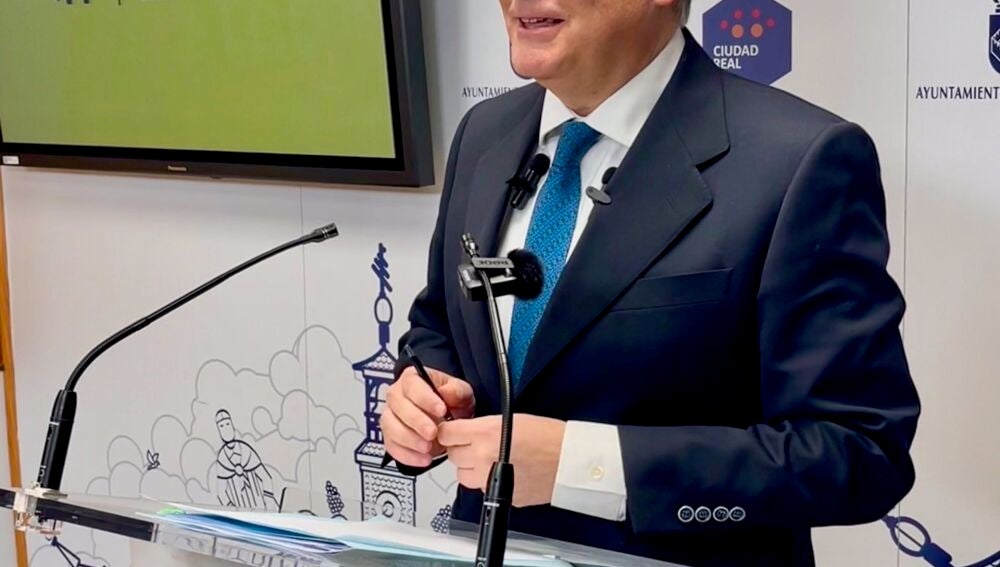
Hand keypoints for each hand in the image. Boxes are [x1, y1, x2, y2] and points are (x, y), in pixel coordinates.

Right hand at [380, 366, 474, 467]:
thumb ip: (456, 391)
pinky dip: (406, 455)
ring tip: (428, 447)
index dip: (425, 398)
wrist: (449, 420)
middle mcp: (397, 395)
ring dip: (409, 439)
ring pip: (390, 426)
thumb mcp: (462, 393)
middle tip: (433, 432)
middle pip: (398, 405)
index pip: (412, 384)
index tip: (441, 410)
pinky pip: (391, 446)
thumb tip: (446, 392)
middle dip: (416, 421)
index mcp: (412, 379)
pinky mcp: (390, 436)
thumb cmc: (451, 402)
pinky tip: (423, 459)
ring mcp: (391, 416)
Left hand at [438, 414, 565, 507]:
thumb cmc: (548, 436)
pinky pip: (480, 489)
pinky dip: (485, 481)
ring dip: (470, 468)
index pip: (447, 434)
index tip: (452, 431)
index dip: (449, 432)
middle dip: (461, 449)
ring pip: (462, 476)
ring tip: (488, 460)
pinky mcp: (498, 495)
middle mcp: (483, 457)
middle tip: (476, 443)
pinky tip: (503, 471)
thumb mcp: (510, 419)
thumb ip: (483, 427)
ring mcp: (488, 480)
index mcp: (485, 433)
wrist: (570, 461)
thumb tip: (465, 433)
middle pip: (453, 456)